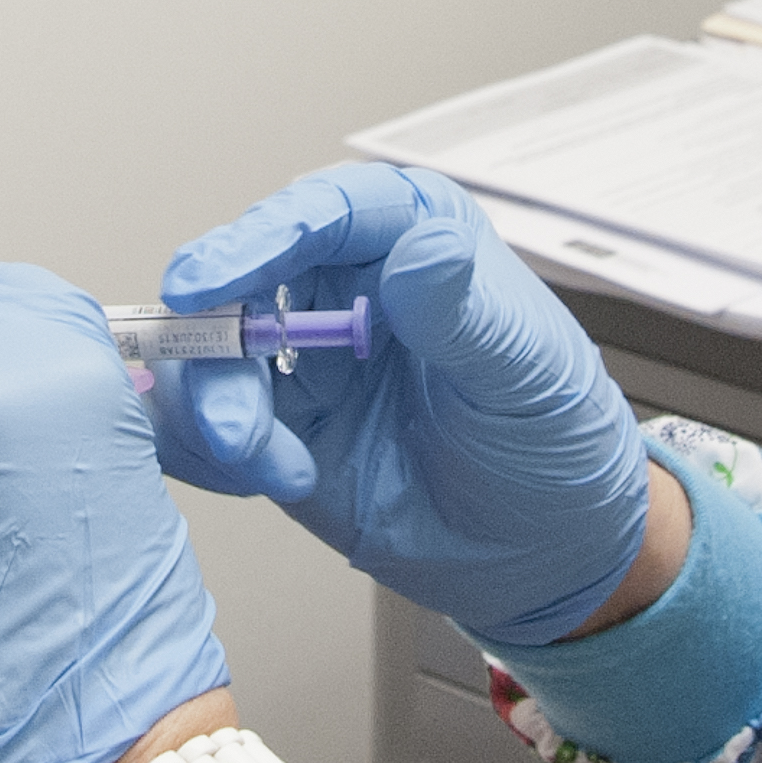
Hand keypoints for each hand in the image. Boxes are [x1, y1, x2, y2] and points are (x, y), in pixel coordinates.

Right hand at [151, 163, 653, 645]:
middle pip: (241, 275)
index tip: (208, 279)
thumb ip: (464, 316)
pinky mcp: (279, 423)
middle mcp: (348, 282)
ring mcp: (306, 354)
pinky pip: (208, 418)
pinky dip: (211, 448)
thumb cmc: (554, 439)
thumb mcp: (525, 375)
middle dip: (215, 341)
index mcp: (415, 236)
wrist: (545, 550)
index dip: (258, 238)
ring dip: (213, 403)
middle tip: (225, 408)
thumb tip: (423, 250)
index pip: (325, 213)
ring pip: (210, 348)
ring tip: (258, 459)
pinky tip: (271, 475)